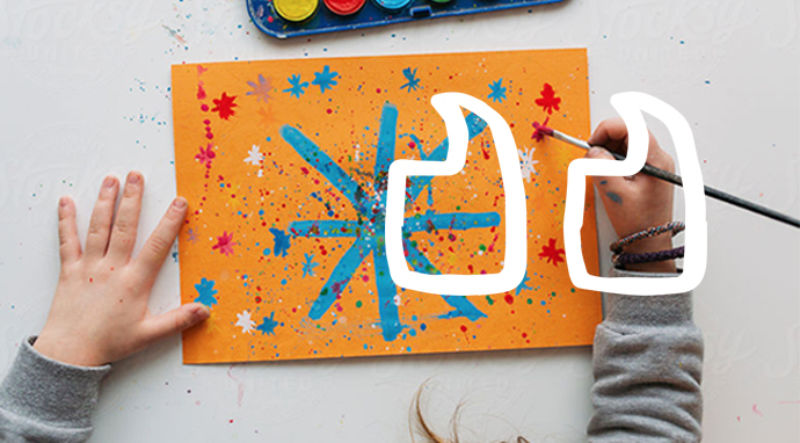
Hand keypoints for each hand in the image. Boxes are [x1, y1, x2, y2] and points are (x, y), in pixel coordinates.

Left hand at [34, 172, 208, 366]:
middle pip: (125, 227)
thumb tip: (205, 310)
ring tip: (111, 179)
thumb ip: (178, 320)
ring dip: (105, 202)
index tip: (179, 202)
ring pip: (98, 228)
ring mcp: (89, 266)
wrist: (70, 352)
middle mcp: (112, 268)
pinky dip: (66, 221)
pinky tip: (66, 202)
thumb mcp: (149, 335)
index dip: (170, 222)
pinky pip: (67, 241)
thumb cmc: (110, 343)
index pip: (157, 246)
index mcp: (135, 281)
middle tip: (137, 175)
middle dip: (132, 199)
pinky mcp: (69, 271)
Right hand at [586, 118, 676, 272]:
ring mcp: (655, 163)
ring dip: (609, 149)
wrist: (649, 240)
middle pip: (630, 131)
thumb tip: (592, 151)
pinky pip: (629, 154)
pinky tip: (609, 173)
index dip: (607, 129)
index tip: (592, 144)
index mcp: (656, 160)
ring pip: (628, 142)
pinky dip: (615, 158)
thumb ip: (601, 168)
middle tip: (592, 156)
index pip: (632, 128)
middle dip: (606, 139)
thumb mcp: (614, 194)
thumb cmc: (637, 221)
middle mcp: (659, 157)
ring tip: (600, 168)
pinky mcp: (649, 170)